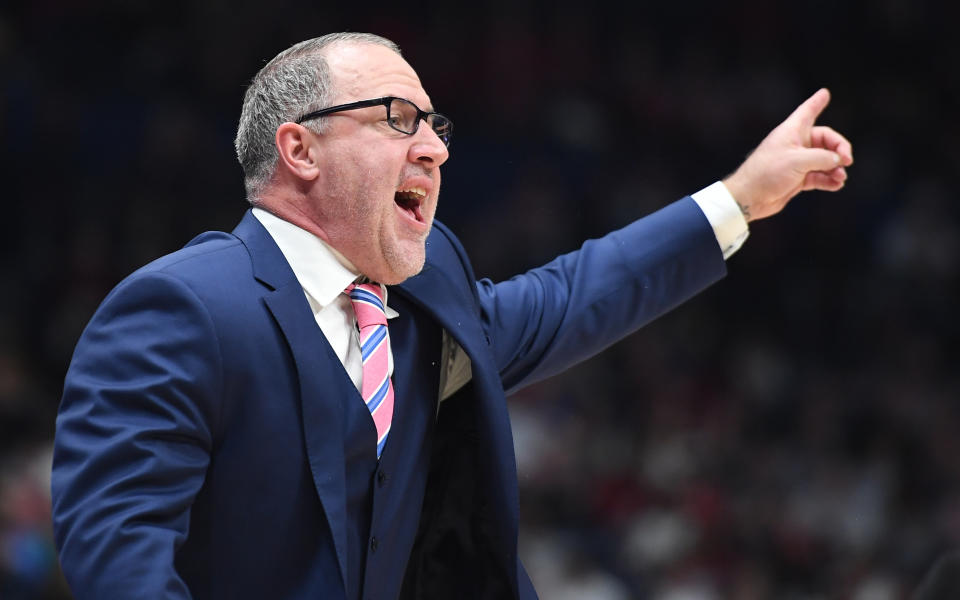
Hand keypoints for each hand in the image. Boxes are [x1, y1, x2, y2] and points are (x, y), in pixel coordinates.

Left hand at [723, 88, 853, 221]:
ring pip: (824, 160)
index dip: (817, 102)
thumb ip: (823, 158)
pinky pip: (819, 176)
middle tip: (846, 161)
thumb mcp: (798, 161)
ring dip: (835, 168)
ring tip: (840, 178)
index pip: (807, 111)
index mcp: (792, 131)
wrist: (749, 197)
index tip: (825, 93)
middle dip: (839, 150)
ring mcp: (797, 162)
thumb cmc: (767, 173)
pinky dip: (828, 180)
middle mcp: (796, 144)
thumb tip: (839, 161)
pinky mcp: (797, 178)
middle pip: (825, 140)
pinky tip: (836, 185)